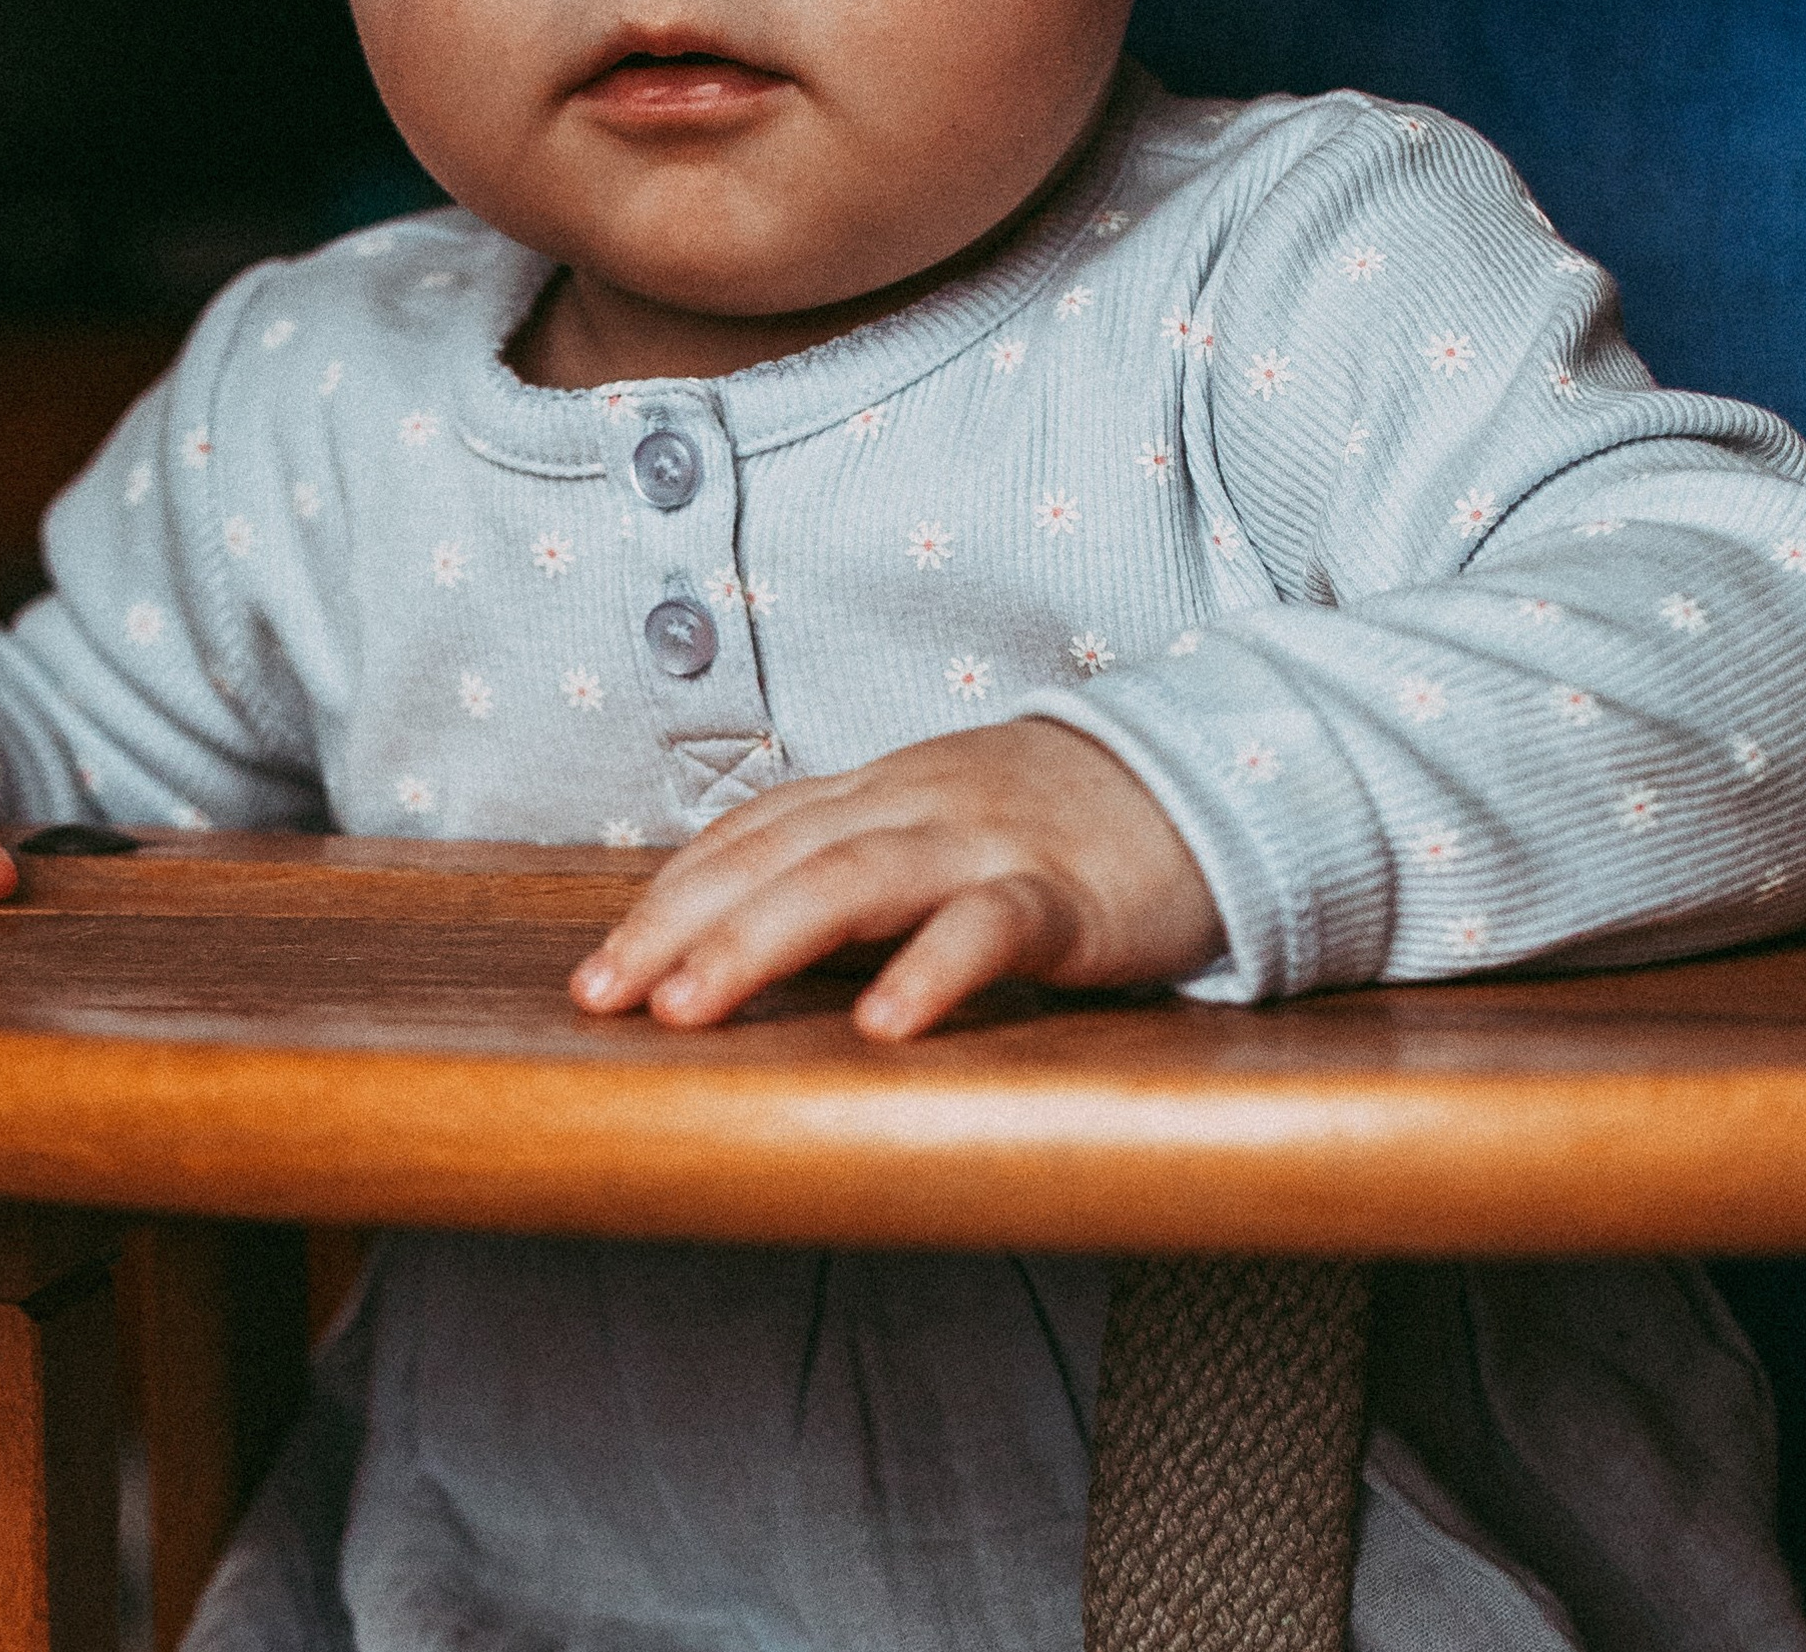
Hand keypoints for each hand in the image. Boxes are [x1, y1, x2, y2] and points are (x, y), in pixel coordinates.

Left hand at [569, 719, 1220, 1039]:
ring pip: (854, 880)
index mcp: (880, 791)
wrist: (1208, 781)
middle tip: (603, 999)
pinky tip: (882, 1024)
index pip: (749, 834)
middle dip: (678, 926)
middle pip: (775, 855)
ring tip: (690, 1010)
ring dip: (759, 943)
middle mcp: (917, 803)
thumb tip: (740, 940)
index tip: (597, 971)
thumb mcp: (938, 826)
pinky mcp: (1067, 892)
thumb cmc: (1057, 826)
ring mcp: (988, 841)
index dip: (667, 898)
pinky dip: (930, 970)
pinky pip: (990, 926)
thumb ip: (853, 862)